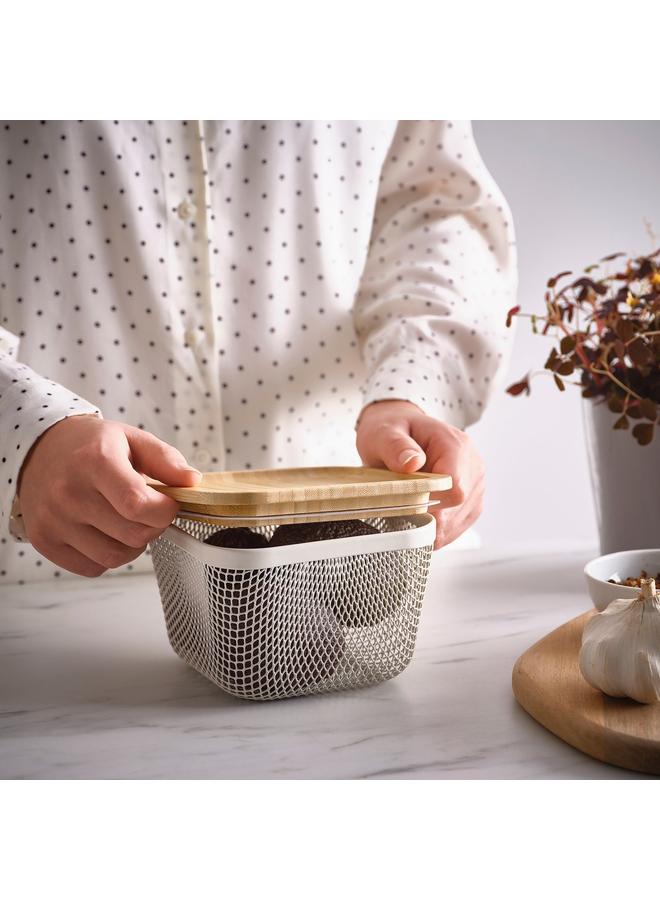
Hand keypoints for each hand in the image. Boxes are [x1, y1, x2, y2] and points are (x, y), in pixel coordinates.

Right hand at [18, 416, 200, 576]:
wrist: (41, 448)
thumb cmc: (91, 446)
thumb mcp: (132, 439)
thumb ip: (166, 460)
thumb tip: (192, 482)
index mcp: (95, 462)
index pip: (139, 504)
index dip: (165, 511)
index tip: (169, 503)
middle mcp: (69, 493)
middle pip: (132, 535)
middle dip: (153, 526)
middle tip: (148, 511)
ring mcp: (53, 520)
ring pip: (115, 557)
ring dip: (132, 545)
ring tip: (126, 520)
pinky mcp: (44, 540)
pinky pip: (92, 567)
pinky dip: (107, 556)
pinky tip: (103, 531)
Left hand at [355, 400, 484, 549]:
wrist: (401, 432)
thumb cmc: (393, 431)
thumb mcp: (384, 433)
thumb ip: (396, 447)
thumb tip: (412, 463)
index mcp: (456, 445)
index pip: (454, 486)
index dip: (429, 502)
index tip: (404, 504)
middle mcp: (473, 466)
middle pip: (456, 507)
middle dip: (425, 515)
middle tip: (398, 509)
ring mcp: (475, 486)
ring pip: (456, 523)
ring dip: (428, 526)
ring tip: (405, 510)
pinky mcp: (470, 503)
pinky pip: (455, 529)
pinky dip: (434, 531)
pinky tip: (417, 519)